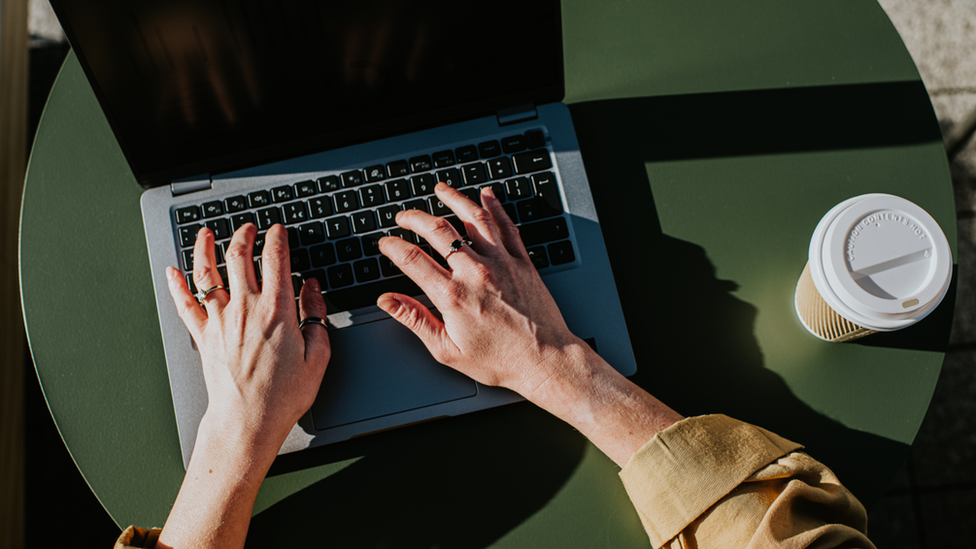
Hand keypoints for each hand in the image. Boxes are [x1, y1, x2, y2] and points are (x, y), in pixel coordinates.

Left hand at [165, 223, 329, 459]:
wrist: (247, 421)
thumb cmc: (283, 395)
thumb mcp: (318, 356)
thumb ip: (317, 316)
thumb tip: (312, 289)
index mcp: (277, 310)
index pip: (275, 259)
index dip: (276, 238)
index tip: (277, 231)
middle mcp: (245, 309)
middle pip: (238, 257)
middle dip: (243, 235)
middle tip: (248, 227)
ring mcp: (220, 321)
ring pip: (207, 274)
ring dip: (205, 249)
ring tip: (206, 234)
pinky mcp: (204, 337)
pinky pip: (185, 305)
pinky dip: (176, 285)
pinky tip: (172, 272)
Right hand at [376, 183, 582, 398]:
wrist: (545, 360)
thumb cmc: (500, 360)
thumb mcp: (448, 350)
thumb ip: (415, 320)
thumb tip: (388, 301)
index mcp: (452, 296)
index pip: (412, 259)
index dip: (393, 246)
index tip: (386, 243)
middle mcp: (475, 273)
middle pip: (439, 231)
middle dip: (415, 218)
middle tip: (404, 217)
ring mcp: (501, 264)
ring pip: (474, 219)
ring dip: (454, 199)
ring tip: (441, 190)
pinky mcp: (522, 262)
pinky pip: (507, 226)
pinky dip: (495, 207)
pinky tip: (486, 196)